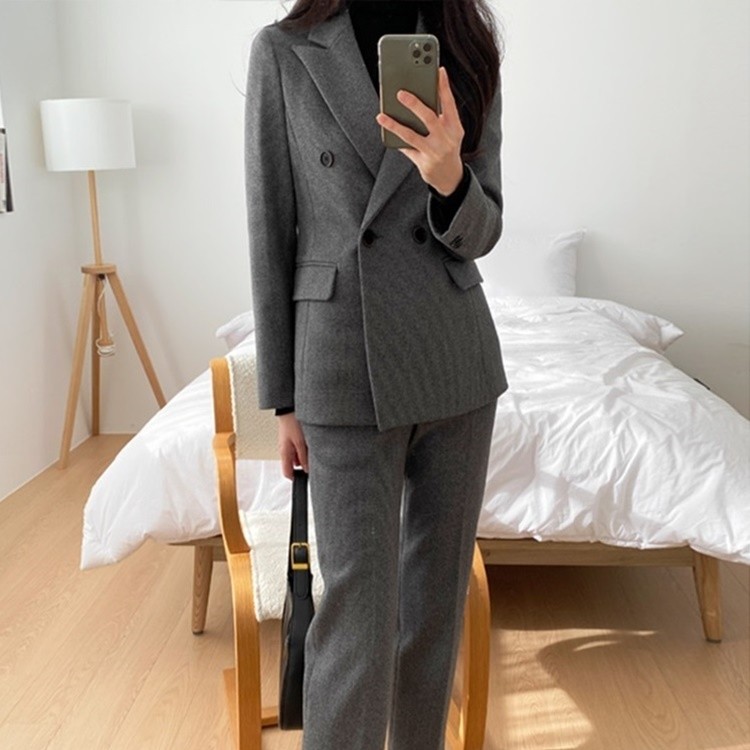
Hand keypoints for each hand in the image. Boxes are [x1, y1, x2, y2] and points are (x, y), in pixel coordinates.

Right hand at [277, 413, 308, 479]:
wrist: (289, 409)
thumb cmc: (292, 423)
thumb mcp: (300, 442)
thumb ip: (304, 457)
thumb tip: (307, 469)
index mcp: (284, 453)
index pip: (287, 473)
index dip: (296, 478)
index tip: (305, 477)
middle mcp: (284, 450)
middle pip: (294, 465)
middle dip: (304, 464)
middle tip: (312, 458)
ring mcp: (288, 444)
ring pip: (298, 456)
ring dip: (305, 454)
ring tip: (311, 446)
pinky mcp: (291, 438)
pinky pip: (298, 448)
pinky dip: (304, 447)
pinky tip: (309, 441)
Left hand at [375, 66, 464, 195]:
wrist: (450, 177)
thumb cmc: (446, 147)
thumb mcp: (450, 131)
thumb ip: (440, 116)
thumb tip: (417, 96)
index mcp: (455, 127)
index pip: (450, 103)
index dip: (444, 86)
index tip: (438, 70)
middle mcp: (446, 139)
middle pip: (429, 118)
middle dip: (414, 104)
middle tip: (400, 93)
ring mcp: (434, 152)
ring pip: (411, 136)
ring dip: (394, 125)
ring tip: (381, 116)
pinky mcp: (424, 163)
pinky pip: (407, 149)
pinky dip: (396, 140)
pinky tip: (386, 132)